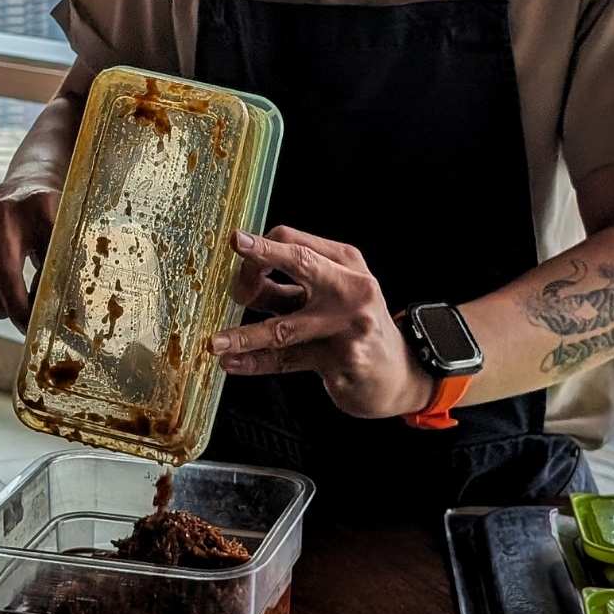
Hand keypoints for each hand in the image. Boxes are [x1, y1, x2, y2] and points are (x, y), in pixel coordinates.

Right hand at [0, 179, 60, 326]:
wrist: (26, 188)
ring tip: (14, 310)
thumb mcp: (68, 235)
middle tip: (26, 326)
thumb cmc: (54, 222)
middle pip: (4, 276)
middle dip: (15, 310)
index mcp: (42, 207)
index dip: (42, 299)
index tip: (46, 321)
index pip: (42, 262)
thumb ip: (67, 268)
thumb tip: (71, 318)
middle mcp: (6, 211)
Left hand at [208, 227, 434, 418]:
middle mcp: (351, 287)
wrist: (398, 373)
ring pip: (285, 326)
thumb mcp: (325, 298)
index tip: (237, 267)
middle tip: (235, 246)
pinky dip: (256, 362)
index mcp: (344, 261)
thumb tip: (238, 283)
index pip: (292, 240)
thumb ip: (286, 289)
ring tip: (214, 342)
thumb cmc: (351, 328)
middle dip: (261, 257)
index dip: (258, 251)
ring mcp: (349, 324)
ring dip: (245, 335)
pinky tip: (232, 363)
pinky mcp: (343, 359)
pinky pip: (288, 360)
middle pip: (299, 263)